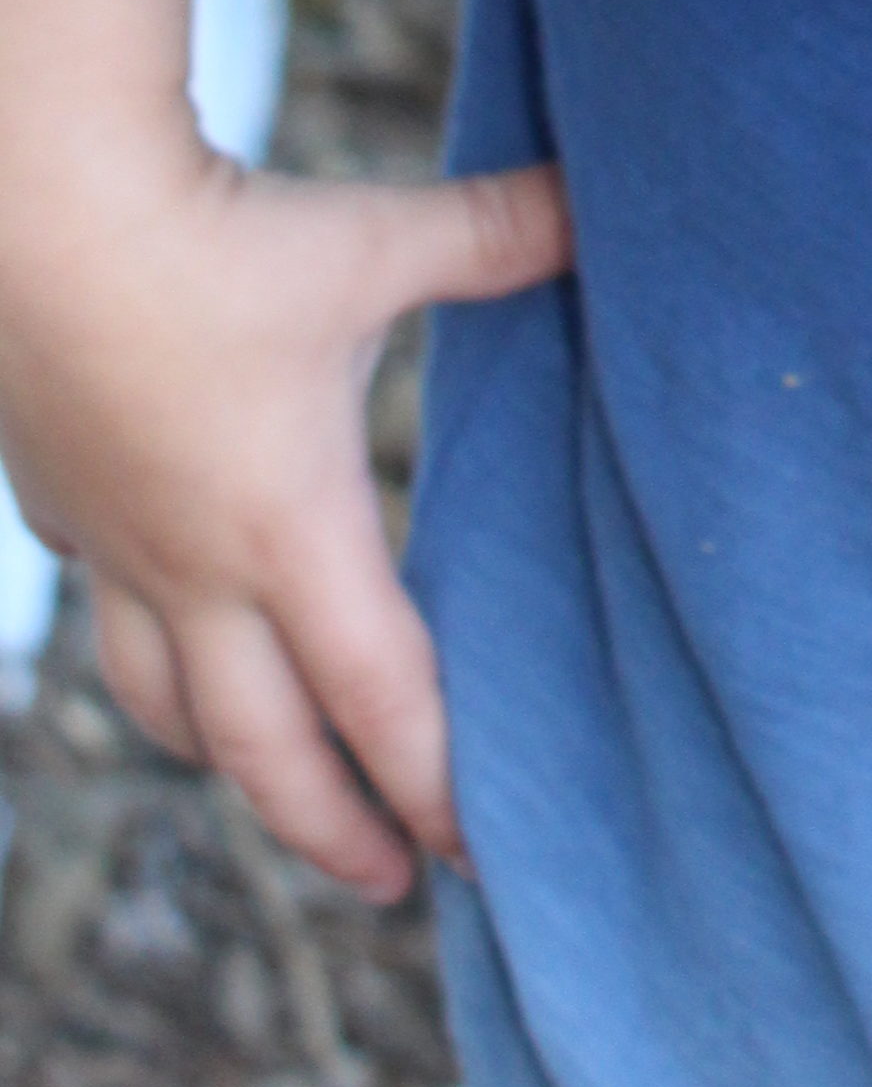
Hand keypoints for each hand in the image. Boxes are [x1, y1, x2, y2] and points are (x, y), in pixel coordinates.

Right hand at [0, 135, 569, 900]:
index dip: (431, 783)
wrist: (45, 212)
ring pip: (167, 705)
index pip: (378, 699)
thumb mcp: (381, 242)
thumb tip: (600, 204)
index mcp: (291, 528)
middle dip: (333, 830)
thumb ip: (497, 236)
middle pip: (264, 751)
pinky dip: (154, 652)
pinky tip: (175, 637)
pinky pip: (111, 612)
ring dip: (232, 760)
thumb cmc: (226, 236)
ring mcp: (117, 546)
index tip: (476, 851)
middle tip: (395, 882)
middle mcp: (198, 567)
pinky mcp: (63, 504)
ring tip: (280, 784)